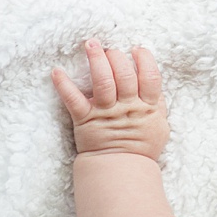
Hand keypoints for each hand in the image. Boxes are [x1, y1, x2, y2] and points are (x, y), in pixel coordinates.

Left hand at [52, 40, 168, 160]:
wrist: (120, 171)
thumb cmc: (141, 148)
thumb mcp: (160, 126)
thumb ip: (158, 105)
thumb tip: (155, 86)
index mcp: (147, 107)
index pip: (149, 77)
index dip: (145, 60)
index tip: (138, 50)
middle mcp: (127, 106)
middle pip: (124, 75)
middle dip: (117, 57)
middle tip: (111, 49)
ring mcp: (106, 112)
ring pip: (103, 82)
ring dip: (96, 60)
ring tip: (91, 44)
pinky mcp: (86, 120)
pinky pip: (73, 100)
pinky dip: (64, 86)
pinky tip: (57, 72)